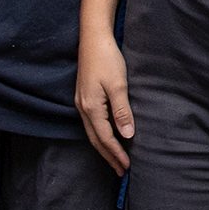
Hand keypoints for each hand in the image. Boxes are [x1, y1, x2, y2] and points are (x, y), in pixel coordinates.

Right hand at [76, 27, 135, 175]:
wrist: (93, 38)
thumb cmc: (107, 59)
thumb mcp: (118, 85)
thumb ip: (122, 111)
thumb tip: (126, 135)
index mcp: (91, 107)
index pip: (104, 138)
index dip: (116, 154)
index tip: (126, 167)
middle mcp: (83, 108)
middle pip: (95, 140)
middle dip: (108, 156)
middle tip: (121, 171)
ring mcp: (81, 102)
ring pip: (92, 132)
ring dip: (104, 147)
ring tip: (115, 158)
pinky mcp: (84, 97)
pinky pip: (92, 123)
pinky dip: (100, 135)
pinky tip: (108, 136)